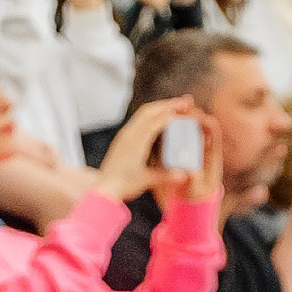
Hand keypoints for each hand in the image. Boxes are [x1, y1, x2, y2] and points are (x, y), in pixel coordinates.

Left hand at [103, 97, 218, 203]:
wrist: (104, 189)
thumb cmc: (124, 186)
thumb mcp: (146, 181)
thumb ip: (166, 176)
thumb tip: (185, 175)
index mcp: (136, 142)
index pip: (156, 121)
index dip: (172, 113)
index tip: (186, 109)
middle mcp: (129, 134)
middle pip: (149, 111)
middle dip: (167, 104)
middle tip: (184, 103)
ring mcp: (124, 135)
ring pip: (143, 114)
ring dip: (159, 107)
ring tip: (174, 107)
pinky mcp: (122, 138)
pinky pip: (138, 120)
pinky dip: (152, 115)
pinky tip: (159, 119)